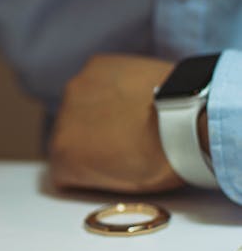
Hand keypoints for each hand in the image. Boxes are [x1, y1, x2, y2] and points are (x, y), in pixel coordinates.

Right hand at [49, 54, 184, 193]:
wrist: (191, 118)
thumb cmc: (164, 160)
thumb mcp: (124, 185)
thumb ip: (96, 173)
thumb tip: (97, 161)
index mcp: (63, 157)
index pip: (63, 169)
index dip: (89, 169)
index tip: (110, 167)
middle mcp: (60, 120)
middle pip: (69, 133)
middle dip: (91, 137)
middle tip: (125, 141)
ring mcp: (76, 88)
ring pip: (82, 104)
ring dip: (100, 109)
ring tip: (134, 115)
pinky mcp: (96, 65)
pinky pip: (98, 79)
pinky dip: (112, 86)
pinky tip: (136, 94)